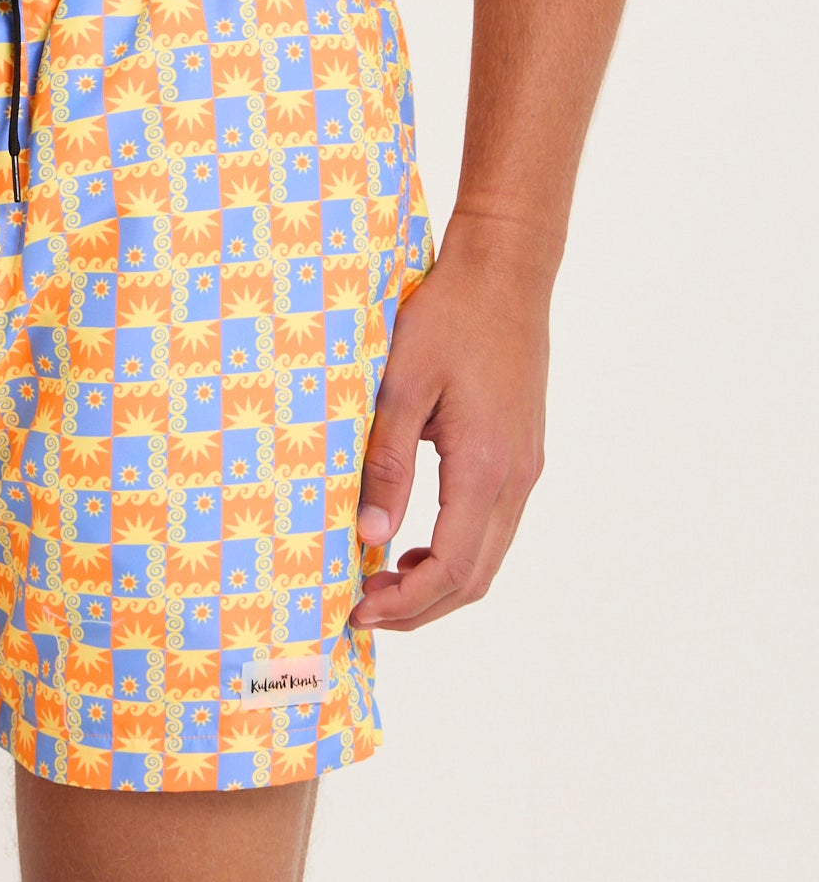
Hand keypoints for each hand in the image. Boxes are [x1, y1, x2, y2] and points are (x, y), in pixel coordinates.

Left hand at [350, 225, 550, 631]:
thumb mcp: (401, 387)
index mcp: (485, 466)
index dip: (406, 602)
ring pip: (488, 557)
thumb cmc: (448, 317)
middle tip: (362, 607)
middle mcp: (516, 477)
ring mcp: (525, 468)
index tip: (357, 608)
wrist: (506, 273)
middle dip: (419, 607)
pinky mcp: (522, 455)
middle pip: (475, 577)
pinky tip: (412, 543)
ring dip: (438, 583)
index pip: (452, 567)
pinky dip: (455, 552)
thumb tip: (370, 535)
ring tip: (380, 580)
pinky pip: (492, 527)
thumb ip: (386, 464)